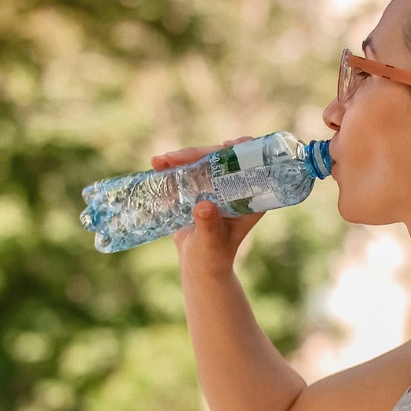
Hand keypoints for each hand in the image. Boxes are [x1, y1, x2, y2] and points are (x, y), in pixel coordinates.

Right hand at [155, 137, 264, 275]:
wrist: (198, 264)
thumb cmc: (212, 256)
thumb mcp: (212, 241)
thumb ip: (210, 225)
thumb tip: (204, 206)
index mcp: (250, 198)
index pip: (252, 166)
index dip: (241, 150)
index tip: (225, 146)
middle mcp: (235, 188)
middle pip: (221, 160)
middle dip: (199, 153)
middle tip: (176, 157)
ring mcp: (216, 187)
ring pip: (202, 163)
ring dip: (181, 158)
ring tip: (161, 160)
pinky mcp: (199, 189)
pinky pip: (187, 172)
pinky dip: (172, 167)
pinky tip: (158, 165)